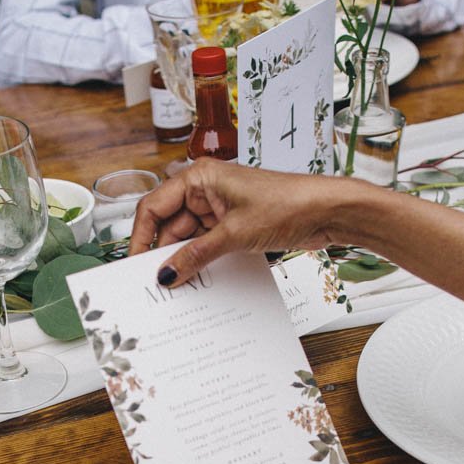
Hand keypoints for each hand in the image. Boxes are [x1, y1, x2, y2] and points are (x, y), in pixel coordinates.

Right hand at [129, 161, 375, 283]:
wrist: (328, 210)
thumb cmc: (288, 203)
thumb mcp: (234, 234)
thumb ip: (196, 255)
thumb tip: (167, 272)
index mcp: (199, 177)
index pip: (154, 206)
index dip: (141, 236)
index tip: (135, 264)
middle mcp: (206, 189)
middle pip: (169, 224)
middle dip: (164, 252)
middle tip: (157, 284)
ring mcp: (221, 207)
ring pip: (188, 237)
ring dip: (184, 259)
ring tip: (178, 286)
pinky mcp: (235, 224)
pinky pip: (207, 243)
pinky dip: (202, 260)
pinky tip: (199, 279)